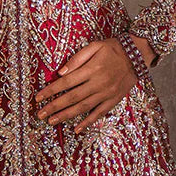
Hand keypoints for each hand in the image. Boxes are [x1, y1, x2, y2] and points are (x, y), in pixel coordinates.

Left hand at [35, 36, 153, 134]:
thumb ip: (77, 58)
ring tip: (52, 121)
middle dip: (54, 107)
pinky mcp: (113, 100)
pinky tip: (77, 129)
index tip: (38, 98)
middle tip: (40, 114)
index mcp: (92, 69)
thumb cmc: (113, 48)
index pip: (66, 82)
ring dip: (66, 116)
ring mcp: (106, 93)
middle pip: (72, 97)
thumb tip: (60, 72)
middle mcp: (98, 83)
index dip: (50, 91)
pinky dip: (88, 122)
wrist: (137, 55)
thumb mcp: (95, 46)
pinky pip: (99, 113)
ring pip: (83, 107)